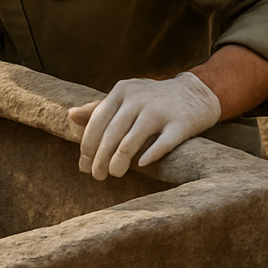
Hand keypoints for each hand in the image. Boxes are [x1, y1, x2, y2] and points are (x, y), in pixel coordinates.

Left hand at [68, 71, 220, 179]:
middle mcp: (139, 98)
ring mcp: (160, 110)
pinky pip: (161, 145)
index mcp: (122, 91)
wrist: (196, 93)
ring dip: (119, 162)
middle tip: (97, 176)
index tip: (84, 167)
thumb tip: (70, 115)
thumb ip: (99, 107)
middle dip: (100, 159)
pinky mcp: (181, 124)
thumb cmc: (153, 100)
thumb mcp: (126, 97)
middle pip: (111, 135)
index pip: (97, 122)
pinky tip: (141, 166)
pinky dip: (149, 157)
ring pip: (131, 142)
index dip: (88, 147)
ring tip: (114, 175)